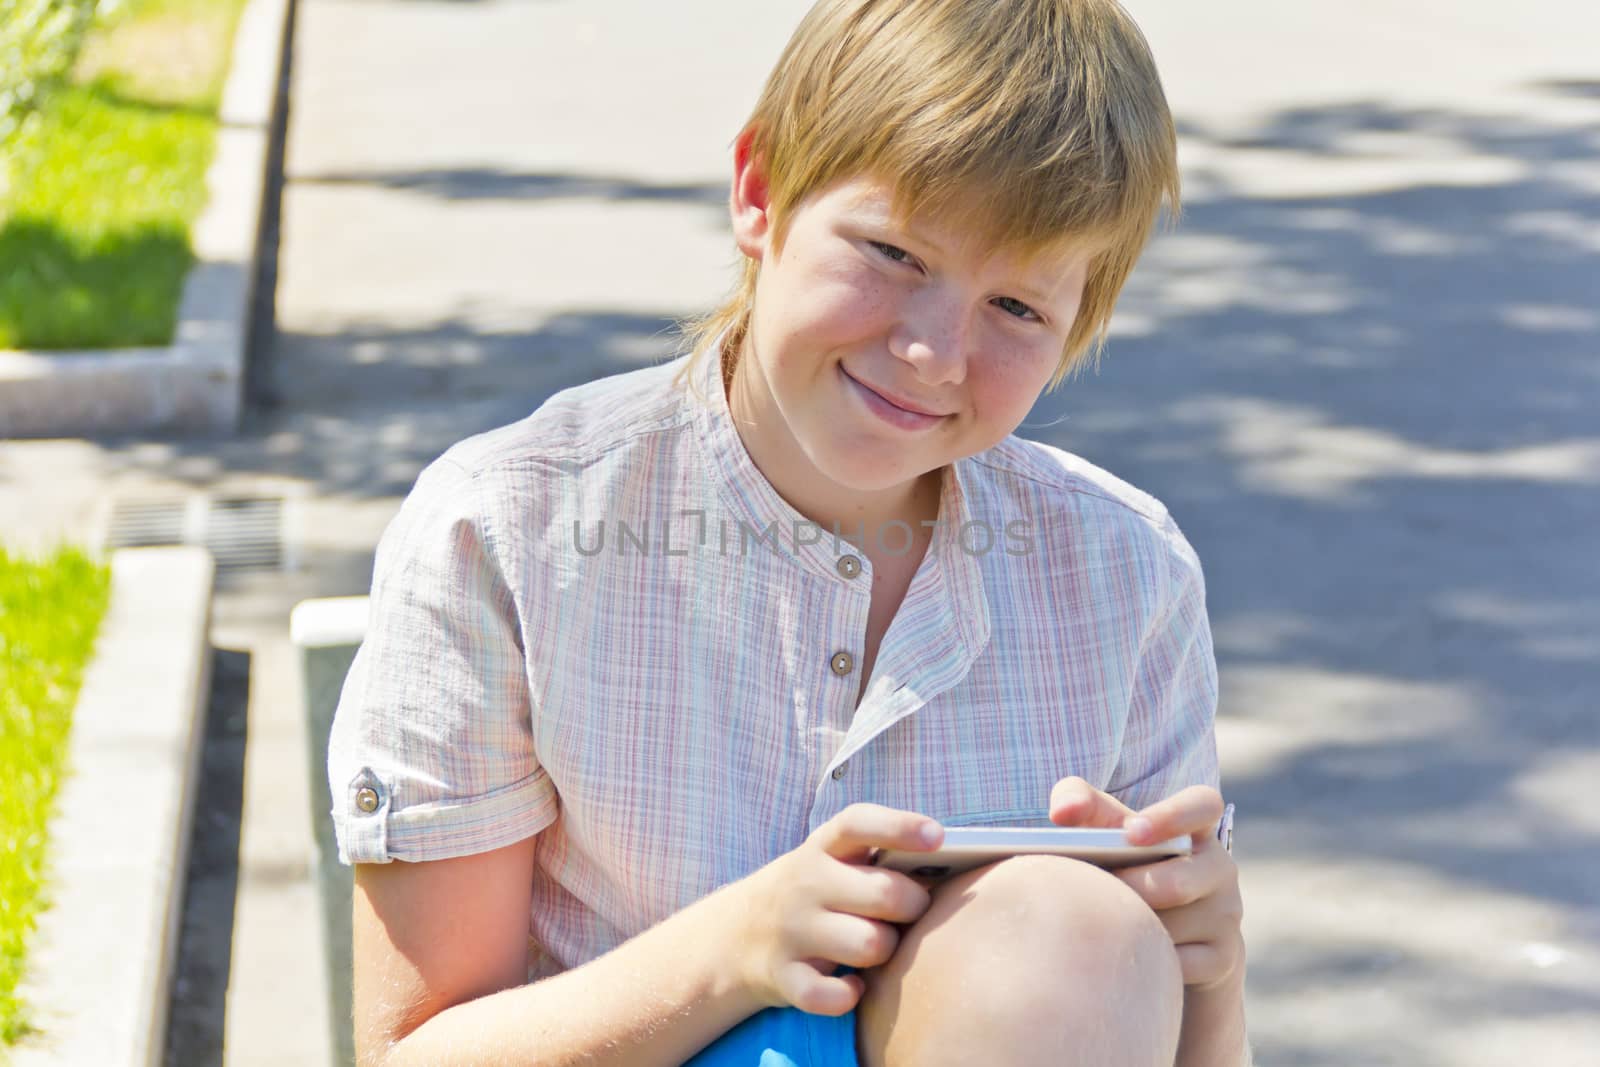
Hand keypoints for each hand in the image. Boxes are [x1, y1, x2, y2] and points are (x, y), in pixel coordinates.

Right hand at [730, 803, 942, 1015]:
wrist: (738, 934)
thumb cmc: (816, 893)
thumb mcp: (835, 862)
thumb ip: (882, 858)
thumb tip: (951, 866)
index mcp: (824, 847)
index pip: (859, 824)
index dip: (900, 826)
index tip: (938, 836)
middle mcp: (805, 883)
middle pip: (885, 894)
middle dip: (913, 906)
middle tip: (910, 912)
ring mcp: (791, 930)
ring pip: (869, 945)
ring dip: (885, 951)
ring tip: (878, 946)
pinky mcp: (783, 976)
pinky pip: (831, 996)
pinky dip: (849, 996)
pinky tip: (853, 986)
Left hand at [1049, 776, 1243, 992]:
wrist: (1167, 931)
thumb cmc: (1125, 865)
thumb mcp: (1107, 831)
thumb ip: (1081, 804)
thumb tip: (1061, 812)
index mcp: (1195, 827)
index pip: (1203, 805)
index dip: (1172, 816)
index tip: (1131, 833)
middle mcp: (1219, 867)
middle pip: (1175, 884)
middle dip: (1130, 892)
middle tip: (1097, 894)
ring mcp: (1226, 914)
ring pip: (1171, 928)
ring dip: (1132, 927)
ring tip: (1107, 921)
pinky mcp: (1223, 956)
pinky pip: (1177, 963)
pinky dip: (1146, 960)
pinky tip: (1129, 954)